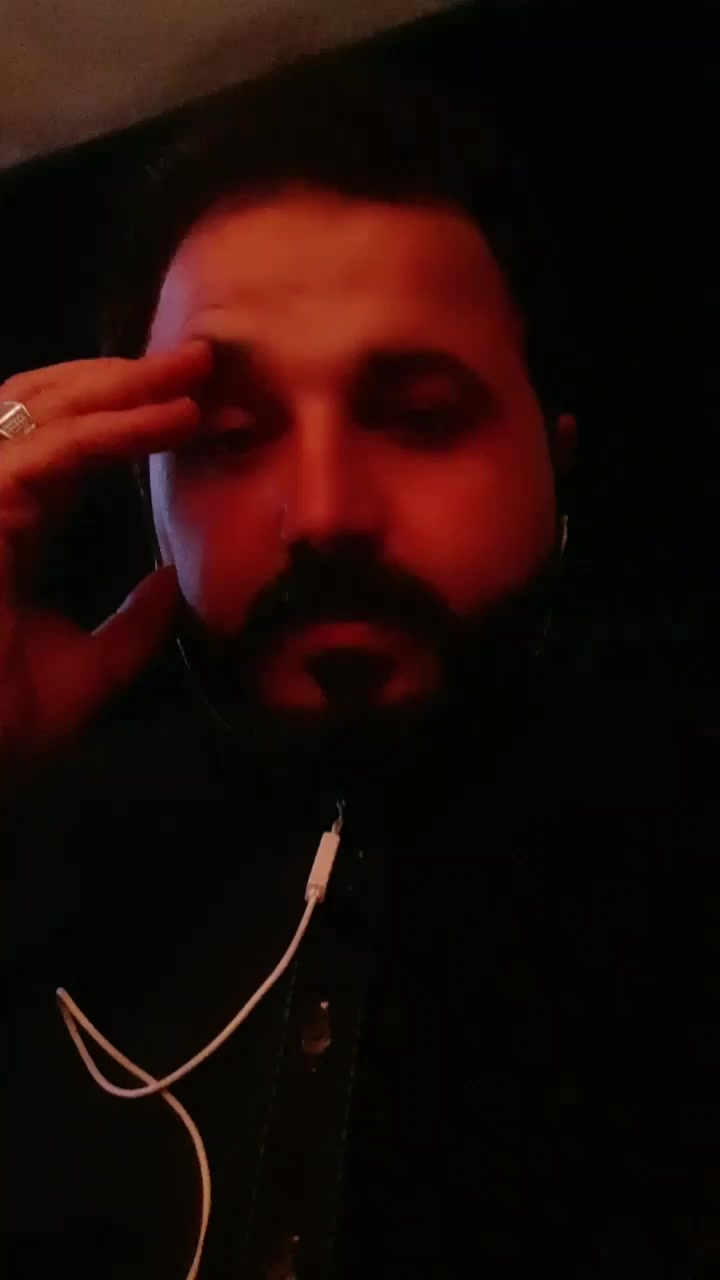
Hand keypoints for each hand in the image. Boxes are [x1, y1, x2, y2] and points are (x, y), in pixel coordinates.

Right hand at [0, 339, 212, 769]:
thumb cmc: (7, 731)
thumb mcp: (92, 671)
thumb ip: (132, 626)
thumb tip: (173, 584)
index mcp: (12, 530)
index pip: (71, 452)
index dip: (132, 424)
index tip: (201, 412)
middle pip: (52, 409)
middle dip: (126, 378)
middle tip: (199, 359)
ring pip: (47, 407)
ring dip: (124, 383)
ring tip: (191, 368)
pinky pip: (58, 447)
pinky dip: (118, 427)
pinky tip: (172, 418)